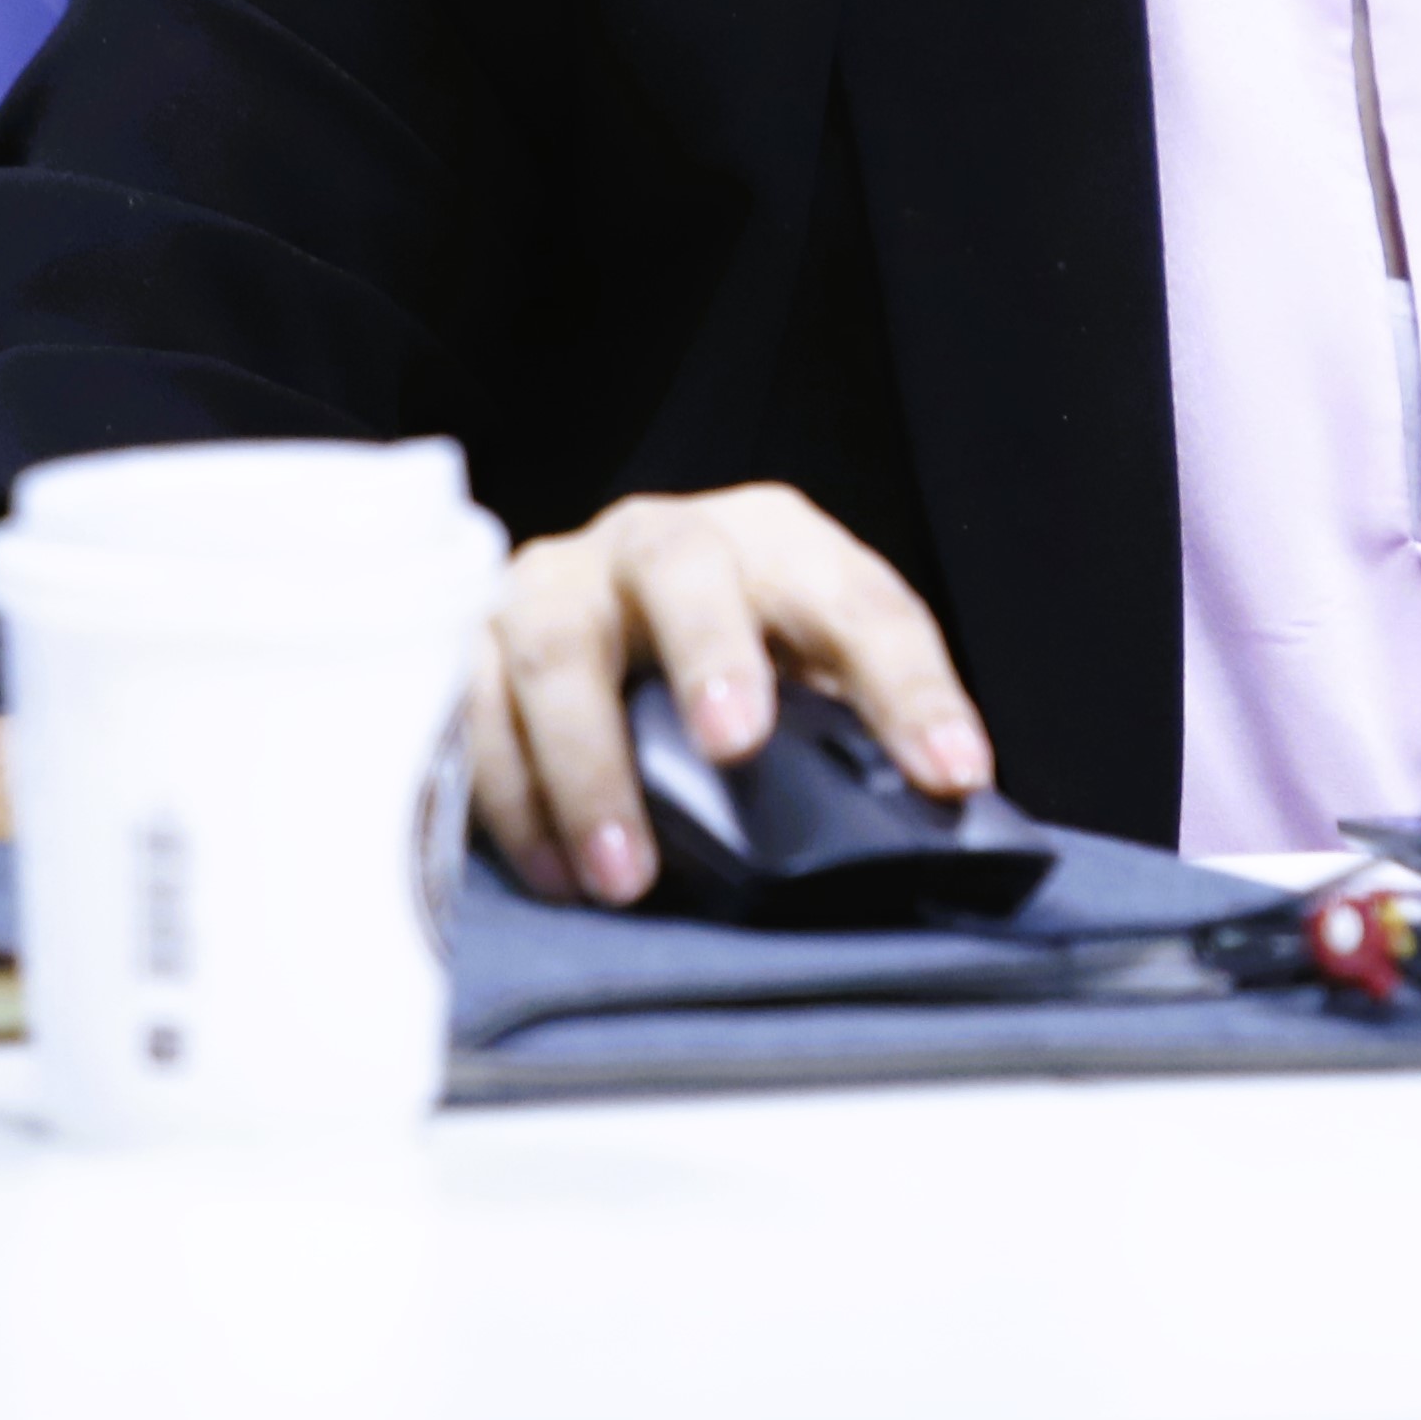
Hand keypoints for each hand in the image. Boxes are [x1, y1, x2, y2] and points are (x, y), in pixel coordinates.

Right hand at [465, 482, 991, 907]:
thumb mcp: (802, 672)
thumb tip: (935, 820)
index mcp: (771, 541)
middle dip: (711, 651)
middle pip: (682, 567)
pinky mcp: (470, 639)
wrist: (591, 611)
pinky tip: (555, 876)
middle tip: (736, 746)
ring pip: (555, 645)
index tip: (951, 773)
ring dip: (587, 763)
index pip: (855, 598)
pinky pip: (468, 708)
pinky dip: (509, 797)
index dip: (909, 685)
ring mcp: (554, 585)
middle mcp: (656, 542)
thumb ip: (851, 730)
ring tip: (627, 878)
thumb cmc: (726, 659)